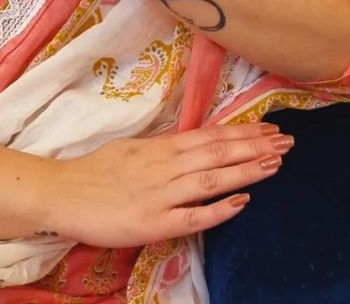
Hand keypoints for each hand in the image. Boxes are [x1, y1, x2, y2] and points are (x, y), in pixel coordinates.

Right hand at [47, 122, 291, 247]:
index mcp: (160, 147)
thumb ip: (164, 150)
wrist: (62, 193)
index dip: (241, 133)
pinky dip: (219, 208)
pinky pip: (193, 216)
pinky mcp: (154, 222)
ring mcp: (161, 194)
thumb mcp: (133, 150)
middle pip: (217, 153)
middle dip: (254, 147)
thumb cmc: (96, 172)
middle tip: (287, 141)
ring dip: (246, 170)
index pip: (209, 136)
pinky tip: (243, 202)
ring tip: (276, 164)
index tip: (269, 128)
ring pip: (212, 178)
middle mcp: (166, 166)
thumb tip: (193, 145)